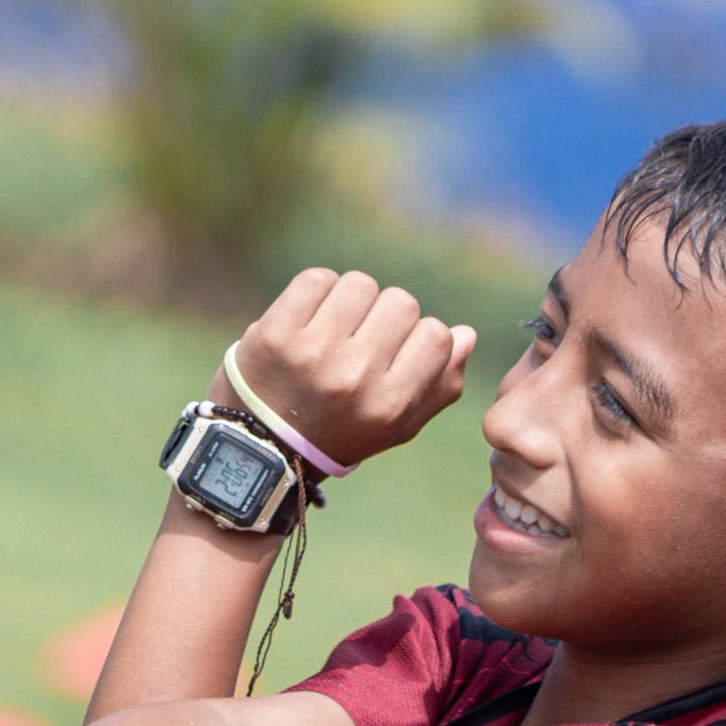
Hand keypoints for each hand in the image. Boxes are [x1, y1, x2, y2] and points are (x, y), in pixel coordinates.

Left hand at [226, 269, 476, 469]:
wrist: (259, 446)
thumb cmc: (338, 433)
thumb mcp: (395, 427)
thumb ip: (439, 386)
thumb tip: (466, 334)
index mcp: (389, 405)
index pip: (436, 334)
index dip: (419, 338)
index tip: (395, 354)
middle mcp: (354, 378)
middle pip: (401, 302)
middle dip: (385, 317)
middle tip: (360, 342)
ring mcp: (312, 353)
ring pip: (360, 284)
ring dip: (351, 300)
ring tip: (333, 330)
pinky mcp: (275, 332)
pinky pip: (317, 279)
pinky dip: (317, 292)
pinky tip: (308, 319)